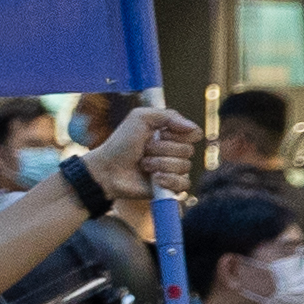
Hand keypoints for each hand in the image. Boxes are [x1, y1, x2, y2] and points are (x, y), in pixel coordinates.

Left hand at [82, 101, 200, 213]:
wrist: (108, 168)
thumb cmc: (122, 142)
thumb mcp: (140, 118)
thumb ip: (168, 115)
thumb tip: (191, 128)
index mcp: (173, 135)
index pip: (195, 133)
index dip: (179, 134)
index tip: (161, 133)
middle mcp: (176, 152)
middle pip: (188, 150)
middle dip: (162, 149)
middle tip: (144, 150)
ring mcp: (174, 170)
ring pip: (184, 166)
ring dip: (159, 164)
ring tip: (143, 164)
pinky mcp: (170, 187)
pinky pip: (183, 184)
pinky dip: (167, 180)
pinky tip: (154, 178)